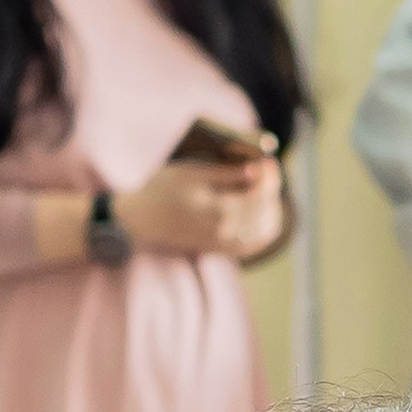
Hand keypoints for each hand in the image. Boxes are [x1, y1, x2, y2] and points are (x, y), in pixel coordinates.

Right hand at [112, 153, 277, 259]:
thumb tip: (255, 170)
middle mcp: (224, 231)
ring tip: (264, 189)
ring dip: (271, 208)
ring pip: (264, 230)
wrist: (141, 221)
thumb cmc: (162, 190)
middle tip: (266, 171)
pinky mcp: (220, 250)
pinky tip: (262, 212)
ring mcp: (223, 244)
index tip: (268, 162)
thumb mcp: (191, 172)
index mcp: (218, 210)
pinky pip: (253, 244)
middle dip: (270, 189)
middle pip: (265, 212)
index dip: (269, 177)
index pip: (259, 195)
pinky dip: (264, 227)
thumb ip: (225, 173)